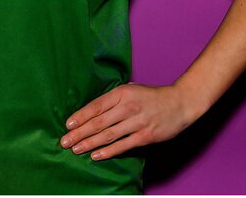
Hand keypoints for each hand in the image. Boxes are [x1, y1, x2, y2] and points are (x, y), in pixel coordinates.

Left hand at [59, 82, 205, 160]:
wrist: (180, 103)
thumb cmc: (152, 96)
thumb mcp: (131, 89)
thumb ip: (113, 99)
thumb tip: (90, 111)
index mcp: (122, 92)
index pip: (96, 106)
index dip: (80, 116)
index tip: (68, 125)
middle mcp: (128, 106)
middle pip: (98, 122)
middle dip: (79, 133)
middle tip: (65, 141)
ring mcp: (137, 122)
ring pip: (108, 135)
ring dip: (89, 143)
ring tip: (76, 149)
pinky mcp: (146, 136)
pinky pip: (123, 145)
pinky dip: (108, 151)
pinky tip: (95, 155)